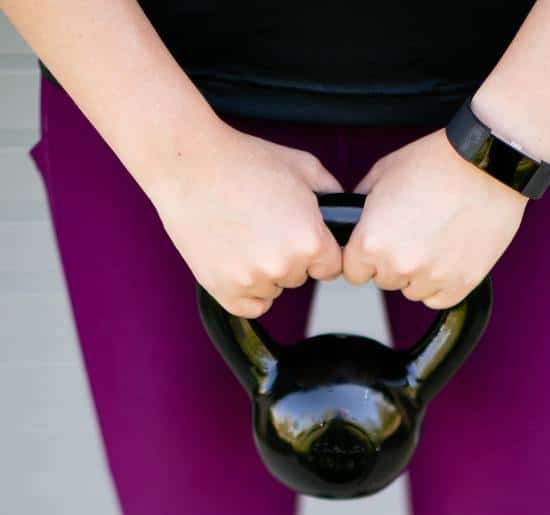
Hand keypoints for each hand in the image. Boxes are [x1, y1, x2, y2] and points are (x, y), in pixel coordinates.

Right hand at [148, 126, 343, 317]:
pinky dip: (246, 290)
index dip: (317, 248)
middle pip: (300, 277)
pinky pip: (251, 306)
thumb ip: (332, 195)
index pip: (331, 266)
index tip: (297, 232)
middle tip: (263, 224)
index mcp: (310, 240)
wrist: (189, 164)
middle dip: (288, 256)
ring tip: (243, 234)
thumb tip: (346, 214)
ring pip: (274, 289)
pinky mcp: (225, 292)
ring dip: (264, 271)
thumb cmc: (244, 161)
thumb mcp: (303, 166)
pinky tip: (236, 258)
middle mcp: (284, 266)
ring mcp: (253, 281)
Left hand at [343, 128, 527, 307]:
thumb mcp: (382, 173)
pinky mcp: (461, 284)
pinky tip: (449, 254)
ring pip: (413, 290)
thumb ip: (359, 207)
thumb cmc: (437, 162)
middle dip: (393, 262)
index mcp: (372, 242)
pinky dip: (442, 283)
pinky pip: (439, 299)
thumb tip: (351, 224)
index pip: (353, 272)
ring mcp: (432, 277)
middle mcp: (399, 265)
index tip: (379, 245)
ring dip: (419, 273)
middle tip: (414, 231)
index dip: (364, 257)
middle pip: (384, 281)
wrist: (487, 163)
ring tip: (436, 238)